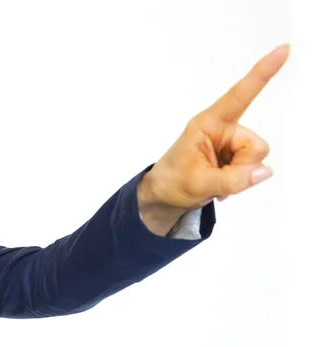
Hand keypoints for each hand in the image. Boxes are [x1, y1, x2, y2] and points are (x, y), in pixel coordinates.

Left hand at [138, 44, 289, 235]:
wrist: (164, 195)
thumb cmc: (172, 181)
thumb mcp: (199, 184)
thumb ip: (232, 180)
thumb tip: (265, 171)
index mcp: (208, 124)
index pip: (239, 96)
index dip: (262, 73)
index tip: (283, 50)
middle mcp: (222, 128)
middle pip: (256, 145)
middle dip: (243, 167)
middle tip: (215, 179)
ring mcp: (229, 142)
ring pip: (257, 158)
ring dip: (240, 175)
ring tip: (214, 180)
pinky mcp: (234, 154)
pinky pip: (252, 169)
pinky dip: (239, 180)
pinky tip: (219, 184)